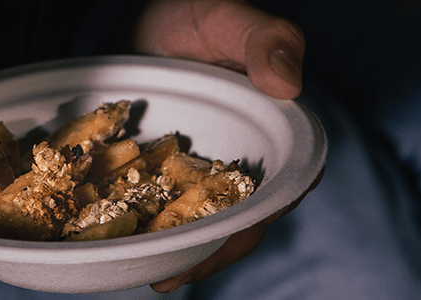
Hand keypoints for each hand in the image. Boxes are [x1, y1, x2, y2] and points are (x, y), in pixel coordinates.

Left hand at [131, 0, 308, 291]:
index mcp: (279, 131)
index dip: (263, 214)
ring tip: (157, 276)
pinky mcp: (169, 173)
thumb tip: (288, 85)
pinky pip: (166, 208)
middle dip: (215, 250)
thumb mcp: (228, 19)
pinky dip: (154, 232)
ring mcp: (206, 171)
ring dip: (185, 252)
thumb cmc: (194, 15)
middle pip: (244, 217)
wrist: (140, 18)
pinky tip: (132, 251)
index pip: (286, 185)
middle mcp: (247, 160)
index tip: (236, 233)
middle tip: (179, 273)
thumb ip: (264, 41)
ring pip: (205, 221)